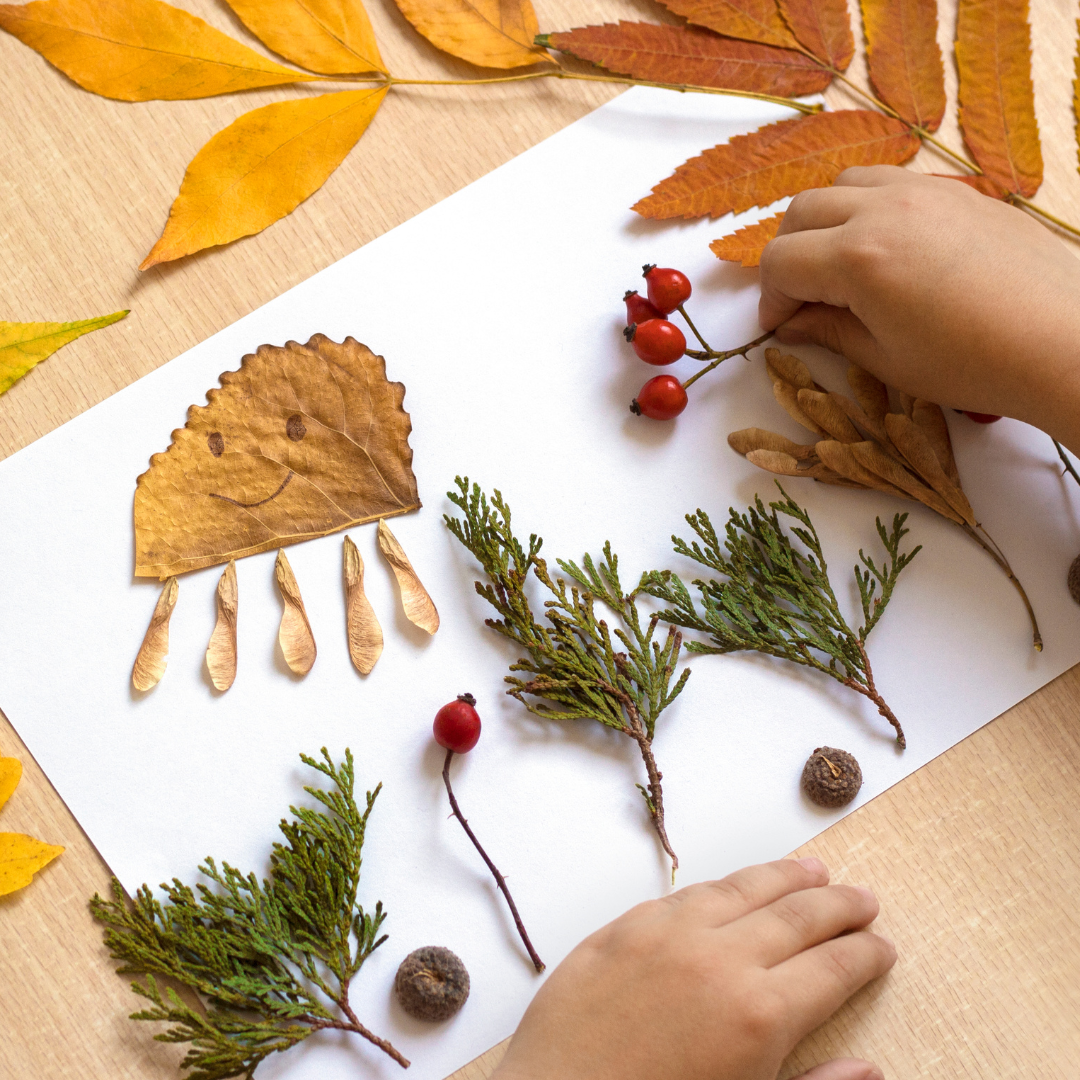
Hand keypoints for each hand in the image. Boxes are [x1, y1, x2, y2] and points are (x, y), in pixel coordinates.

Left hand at [491, 858, 893, 1079]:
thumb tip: (872, 1072)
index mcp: (759, 1014)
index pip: (833, 968)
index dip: (865, 955)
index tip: (883, 946)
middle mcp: (719, 959)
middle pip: (796, 916)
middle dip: (838, 905)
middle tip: (864, 897)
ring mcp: (667, 934)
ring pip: (741, 889)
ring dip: (783, 877)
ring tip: (812, 869)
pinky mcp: (622, 927)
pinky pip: (684, 895)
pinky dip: (721, 886)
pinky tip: (733, 886)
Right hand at [758, 166, 1079, 451]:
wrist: (1061, 340)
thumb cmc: (973, 362)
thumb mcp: (887, 359)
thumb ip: (830, 331)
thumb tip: (794, 324)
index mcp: (857, 258)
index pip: (781, 261)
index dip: (769, 298)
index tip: (777, 325)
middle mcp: (884, 209)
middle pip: (803, 210)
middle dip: (786, 253)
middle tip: (797, 296)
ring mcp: (925, 192)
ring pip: (845, 182)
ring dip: (825, 219)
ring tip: (836, 263)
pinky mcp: (959, 192)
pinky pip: (893, 182)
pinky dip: (869, 207)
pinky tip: (886, 248)